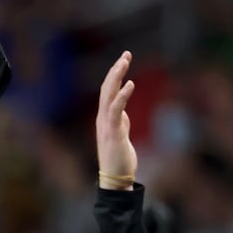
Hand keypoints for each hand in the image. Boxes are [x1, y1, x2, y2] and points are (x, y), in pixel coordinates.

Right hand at [96, 51, 137, 185]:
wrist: (115, 179)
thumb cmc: (119, 159)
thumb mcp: (121, 136)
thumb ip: (121, 123)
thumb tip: (124, 115)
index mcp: (104, 118)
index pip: (107, 91)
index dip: (115, 74)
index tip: (124, 59)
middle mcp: (102, 118)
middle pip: (106, 88)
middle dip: (116, 70)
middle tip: (126, 54)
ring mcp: (106, 125)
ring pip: (108, 95)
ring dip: (116, 77)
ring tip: (125, 61)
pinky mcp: (113, 132)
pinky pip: (116, 110)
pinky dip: (122, 95)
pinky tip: (130, 84)